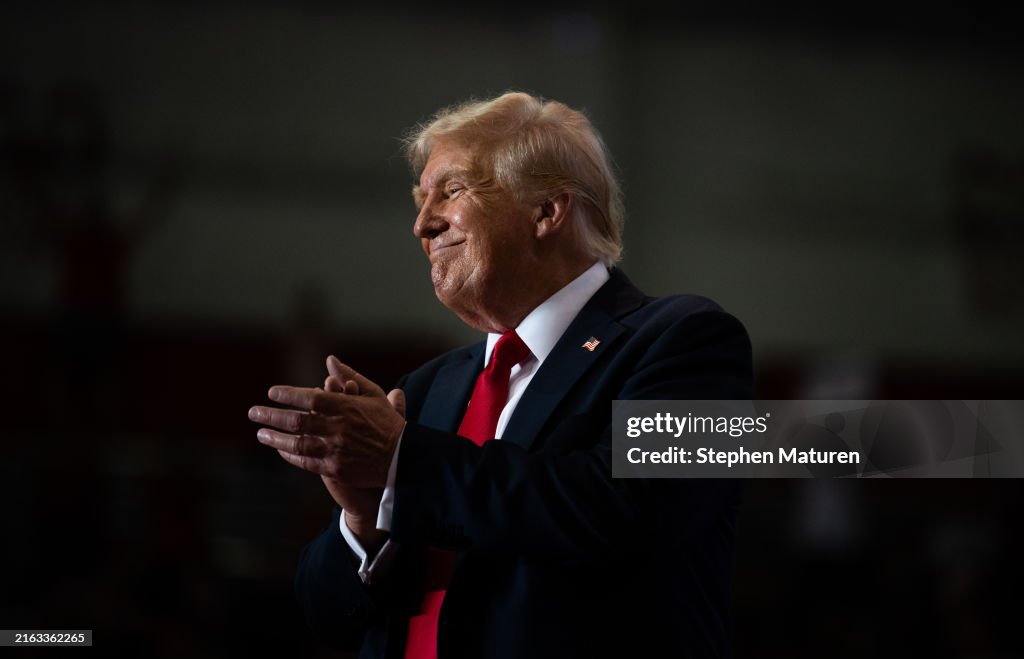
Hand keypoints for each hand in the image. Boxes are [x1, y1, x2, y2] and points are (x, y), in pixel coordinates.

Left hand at [249, 357, 406, 493]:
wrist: (402, 458)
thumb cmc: (387, 424)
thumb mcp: (373, 395)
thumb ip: (349, 376)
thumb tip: (330, 359)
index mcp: (347, 407)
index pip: (310, 397)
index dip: (288, 394)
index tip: (272, 392)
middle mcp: (338, 428)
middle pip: (297, 420)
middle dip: (272, 416)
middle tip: (254, 412)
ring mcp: (336, 450)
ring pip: (297, 443)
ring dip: (275, 438)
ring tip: (260, 433)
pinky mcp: (335, 469)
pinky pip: (305, 461)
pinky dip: (290, 455)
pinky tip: (280, 449)